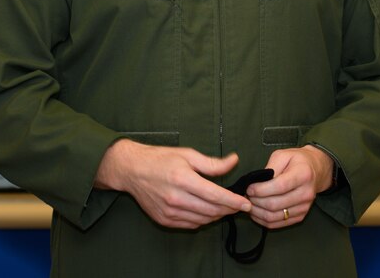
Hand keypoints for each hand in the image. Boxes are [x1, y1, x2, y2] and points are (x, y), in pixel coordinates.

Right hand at [94, 140, 251, 228]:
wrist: (132, 170)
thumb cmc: (161, 159)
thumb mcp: (187, 154)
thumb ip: (212, 163)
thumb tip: (234, 161)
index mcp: (183, 179)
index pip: (215, 195)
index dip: (233, 201)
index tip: (246, 203)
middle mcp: (176, 198)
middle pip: (211, 210)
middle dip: (229, 209)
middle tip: (239, 205)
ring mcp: (169, 212)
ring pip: (202, 220)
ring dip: (217, 216)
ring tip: (225, 207)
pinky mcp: (164, 220)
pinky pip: (190, 224)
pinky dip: (203, 220)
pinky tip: (208, 212)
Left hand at [246, 145, 333, 228]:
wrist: (316, 170)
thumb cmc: (297, 160)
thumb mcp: (283, 155)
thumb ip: (270, 167)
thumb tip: (257, 183)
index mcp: (303, 174)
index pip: (279, 186)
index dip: (260, 190)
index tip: (249, 188)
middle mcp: (306, 193)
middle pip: (275, 204)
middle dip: (255, 201)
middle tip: (246, 195)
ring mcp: (304, 207)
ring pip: (274, 217)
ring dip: (257, 212)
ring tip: (249, 203)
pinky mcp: (301, 216)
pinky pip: (278, 223)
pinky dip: (263, 220)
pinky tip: (256, 212)